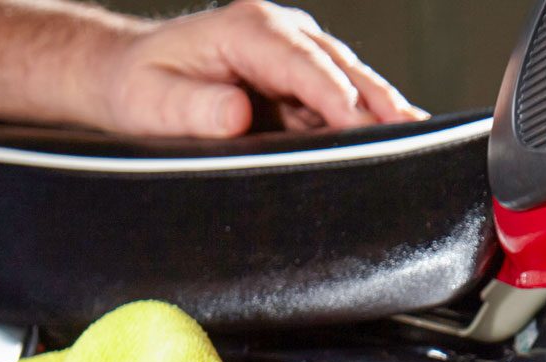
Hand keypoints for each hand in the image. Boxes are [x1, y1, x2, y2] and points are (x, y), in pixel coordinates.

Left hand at [99, 1, 426, 137]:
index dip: (337, 96)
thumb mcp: (155, 102)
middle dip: (379, 102)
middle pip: (341, 68)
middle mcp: (278, 33)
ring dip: (380, 113)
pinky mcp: (294, 82)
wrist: (129, 77)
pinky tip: (386, 148)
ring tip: (416, 144)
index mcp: (248, 29)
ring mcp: (291, 56)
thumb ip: (195, 109)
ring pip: (348, 84)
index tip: (363, 127)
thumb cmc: (141, 88)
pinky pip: (335, 103)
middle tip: (413, 135)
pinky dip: (362, 124)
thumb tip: (238, 113)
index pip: (306, 64)